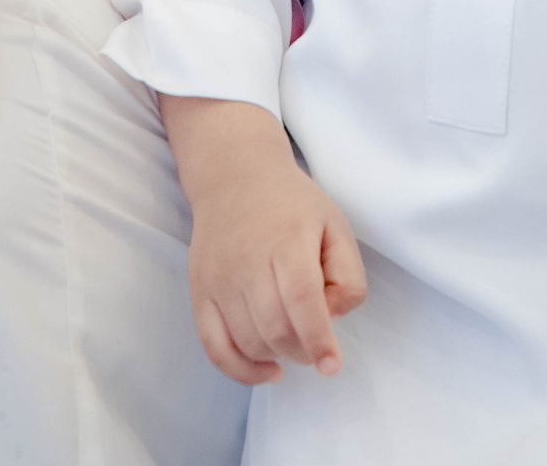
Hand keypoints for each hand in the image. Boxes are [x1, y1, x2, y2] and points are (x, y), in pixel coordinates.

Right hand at [177, 110, 367, 387]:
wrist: (233, 176)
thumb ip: (347, 274)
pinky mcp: (200, 292)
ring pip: (248, 341)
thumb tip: (331, 319)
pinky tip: (266, 369)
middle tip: (314, 343)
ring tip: (292, 340)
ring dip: (277, 356)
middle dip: (302, 349)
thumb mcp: (334, 225)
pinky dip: (241, 370)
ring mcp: (219, 278)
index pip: (301, 299)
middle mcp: (248, 259)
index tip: (331, 365)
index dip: (318, 338)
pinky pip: (215, 348)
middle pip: (275, 327)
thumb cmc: (292, 205)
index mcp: (287, 238)